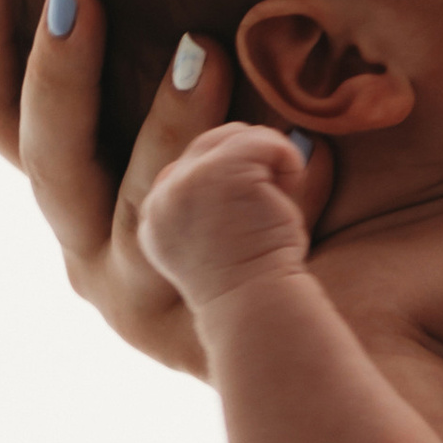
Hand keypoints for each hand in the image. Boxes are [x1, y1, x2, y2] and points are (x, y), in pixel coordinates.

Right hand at [0, 0, 334, 375]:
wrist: (354, 336)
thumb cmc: (280, 196)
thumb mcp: (211, 125)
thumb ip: (182, 59)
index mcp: (78, 194)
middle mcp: (92, 249)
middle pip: (46, 159)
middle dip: (59, 74)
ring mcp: (143, 297)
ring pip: (140, 204)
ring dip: (167, 124)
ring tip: (201, 50)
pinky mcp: (209, 337)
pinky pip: (231, 253)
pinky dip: (267, 190)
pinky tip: (305, 144)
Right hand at [137, 122, 315, 315]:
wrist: (257, 305)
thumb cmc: (252, 281)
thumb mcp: (214, 241)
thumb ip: (207, 202)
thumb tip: (246, 145)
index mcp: (154, 217)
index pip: (192, 169)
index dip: (233, 184)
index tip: (247, 222)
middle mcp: (160, 197)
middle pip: (211, 144)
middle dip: (250, 166)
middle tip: (267, 211)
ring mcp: (186, 181)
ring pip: (237, 137)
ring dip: (269, 165)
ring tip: (275, 206)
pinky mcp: (220, 169)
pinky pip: (264, 140)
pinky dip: (288, 162)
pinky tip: (286, 197)